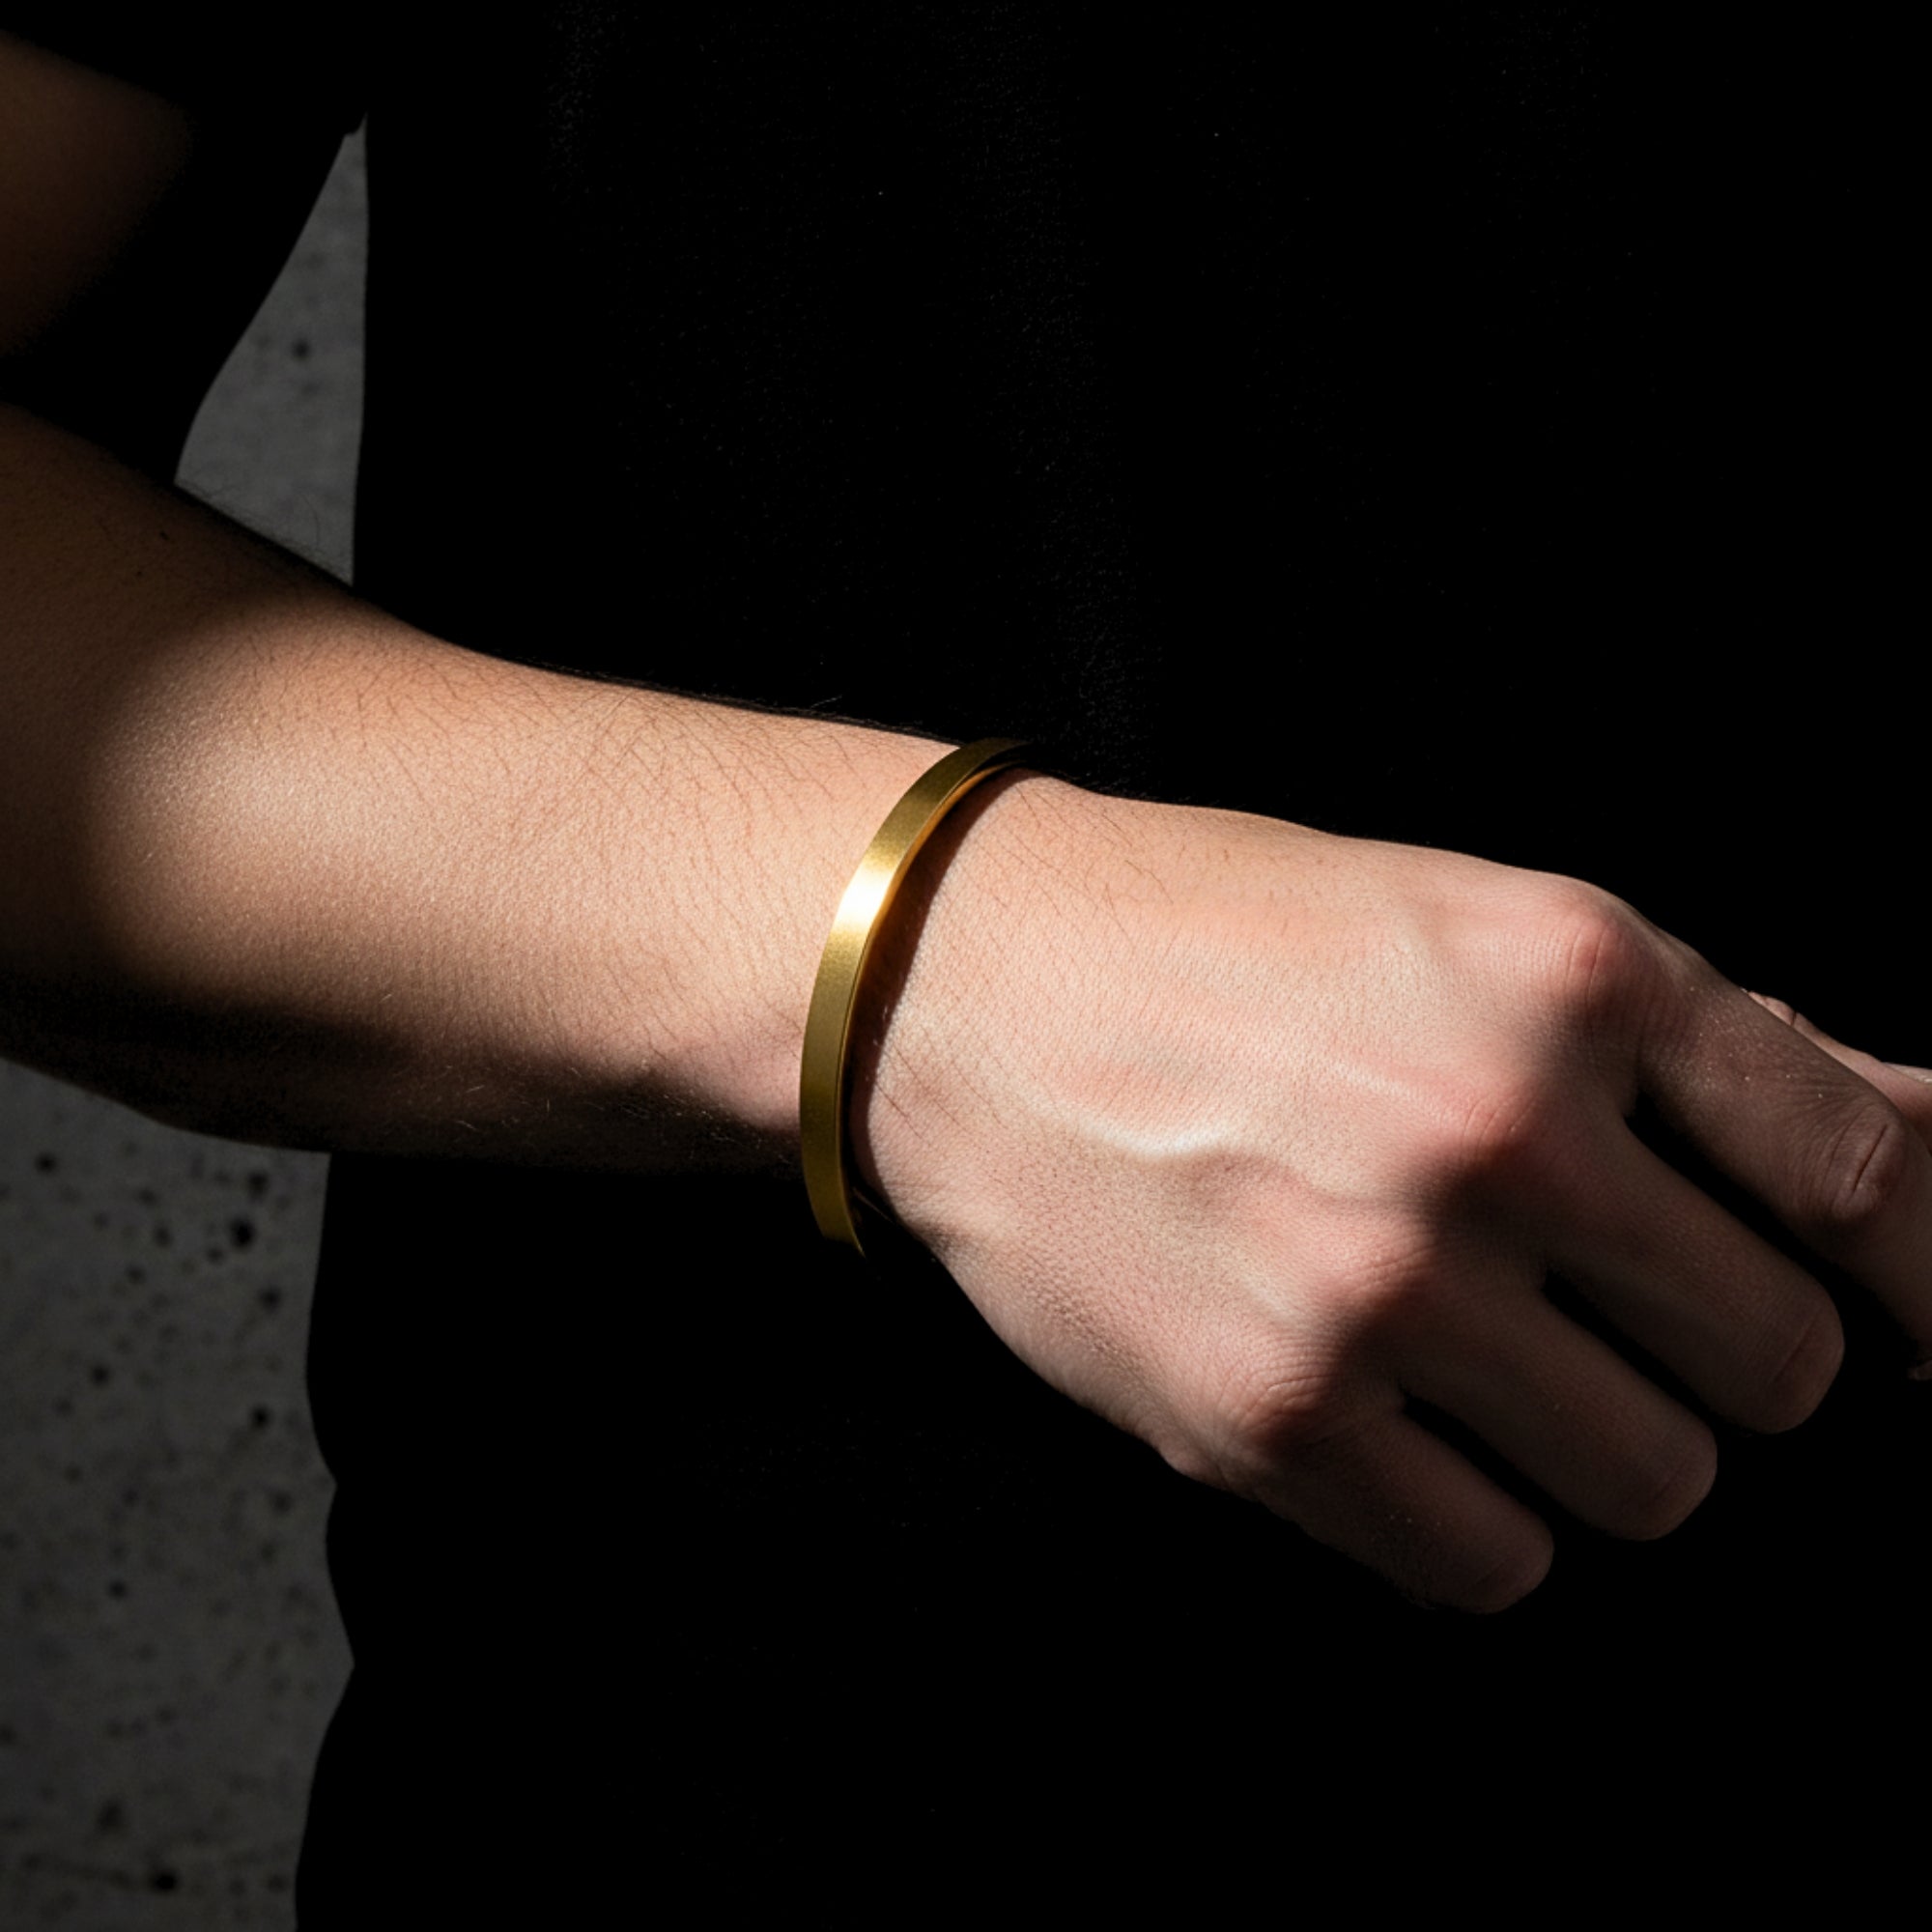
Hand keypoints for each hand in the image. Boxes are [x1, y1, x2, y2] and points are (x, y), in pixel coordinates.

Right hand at [860, 778, 1931, 1608]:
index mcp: (1572, 977)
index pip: (1869, 1175)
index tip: (1925, 1326)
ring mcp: (1381, 1287)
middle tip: (1616, 1306)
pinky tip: (1399, 1421)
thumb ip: (1706, 1039)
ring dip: (1604, 1443)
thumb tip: (1922, 1127)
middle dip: (1728, 1355)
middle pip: (1780, 1366)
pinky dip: (1475, 1516)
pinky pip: (1491, 1563)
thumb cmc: (1228, 942)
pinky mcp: (1272, 1418)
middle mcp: (1495, 1133)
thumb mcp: (1472, 922)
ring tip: (1487, 1360)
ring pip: (1652, 1485)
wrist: (967, 990)